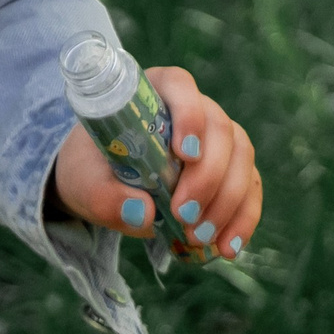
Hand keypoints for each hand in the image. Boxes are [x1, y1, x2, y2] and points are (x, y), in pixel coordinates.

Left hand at [49, 66, 261, 262]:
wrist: (102, 185)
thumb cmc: (92, 169)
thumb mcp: (83, 181)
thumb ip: (104, 194)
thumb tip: (142, 212)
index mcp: (153, 92)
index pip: (180, 87)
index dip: (189, 115)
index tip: (185, 155)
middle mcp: (194, 109)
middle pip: (219, 129)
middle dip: (207, 177)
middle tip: (184, 216)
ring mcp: (217, 139)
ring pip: (241, 158)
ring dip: (227, 202)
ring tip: (199, 237)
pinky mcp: (231, 171)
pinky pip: (249, 189)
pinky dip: (243, 219)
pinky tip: (226, 247)